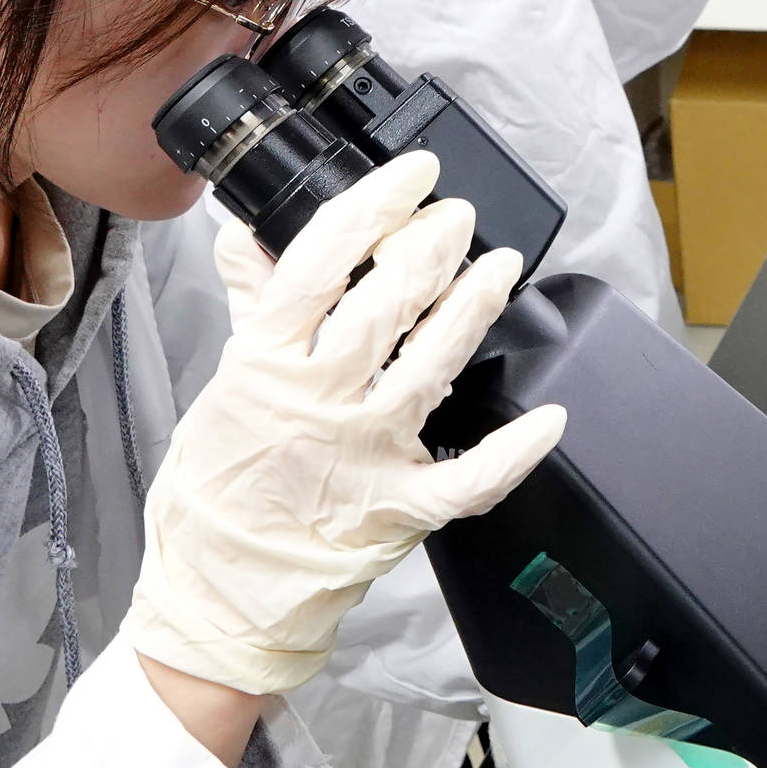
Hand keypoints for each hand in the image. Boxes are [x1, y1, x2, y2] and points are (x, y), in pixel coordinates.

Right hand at [122, 152, 563, 699]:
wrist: (218, 593)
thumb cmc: (217, 490)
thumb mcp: (221, 383)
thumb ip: (252, 306)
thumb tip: (250, 233)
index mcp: (266, 363)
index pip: (322, 260)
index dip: (374, 205)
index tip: (411, 175)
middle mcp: (318, 400)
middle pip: (388, 302)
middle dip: (436, 246)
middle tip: (461, 215)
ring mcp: (364, 453)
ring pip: (433, 364)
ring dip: (475, 308)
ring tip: (502, 267)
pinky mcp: (399, 506)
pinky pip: (469, 477)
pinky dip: (515, 449)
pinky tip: (549, 417)